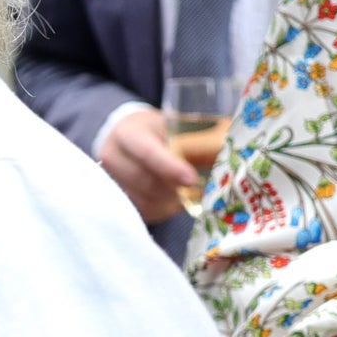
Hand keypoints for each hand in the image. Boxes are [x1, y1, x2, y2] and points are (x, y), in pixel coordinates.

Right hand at [97, 104, 199, 225]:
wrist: (131, 139)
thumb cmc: (161, 131)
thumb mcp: (178, 125)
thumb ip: (199, 139)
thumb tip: (227, 151)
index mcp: (128, 133)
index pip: (147, 152)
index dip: (169, 167)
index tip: (191, 179)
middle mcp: (111, 156)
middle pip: (145, 181)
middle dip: (175, 188)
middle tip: (198, 187)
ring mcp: (110, 181)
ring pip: (146, 200)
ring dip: (172, 200)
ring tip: (188, 191)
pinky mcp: (115, 200)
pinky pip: (145, 211)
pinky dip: (165, 208)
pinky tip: (174, 198)